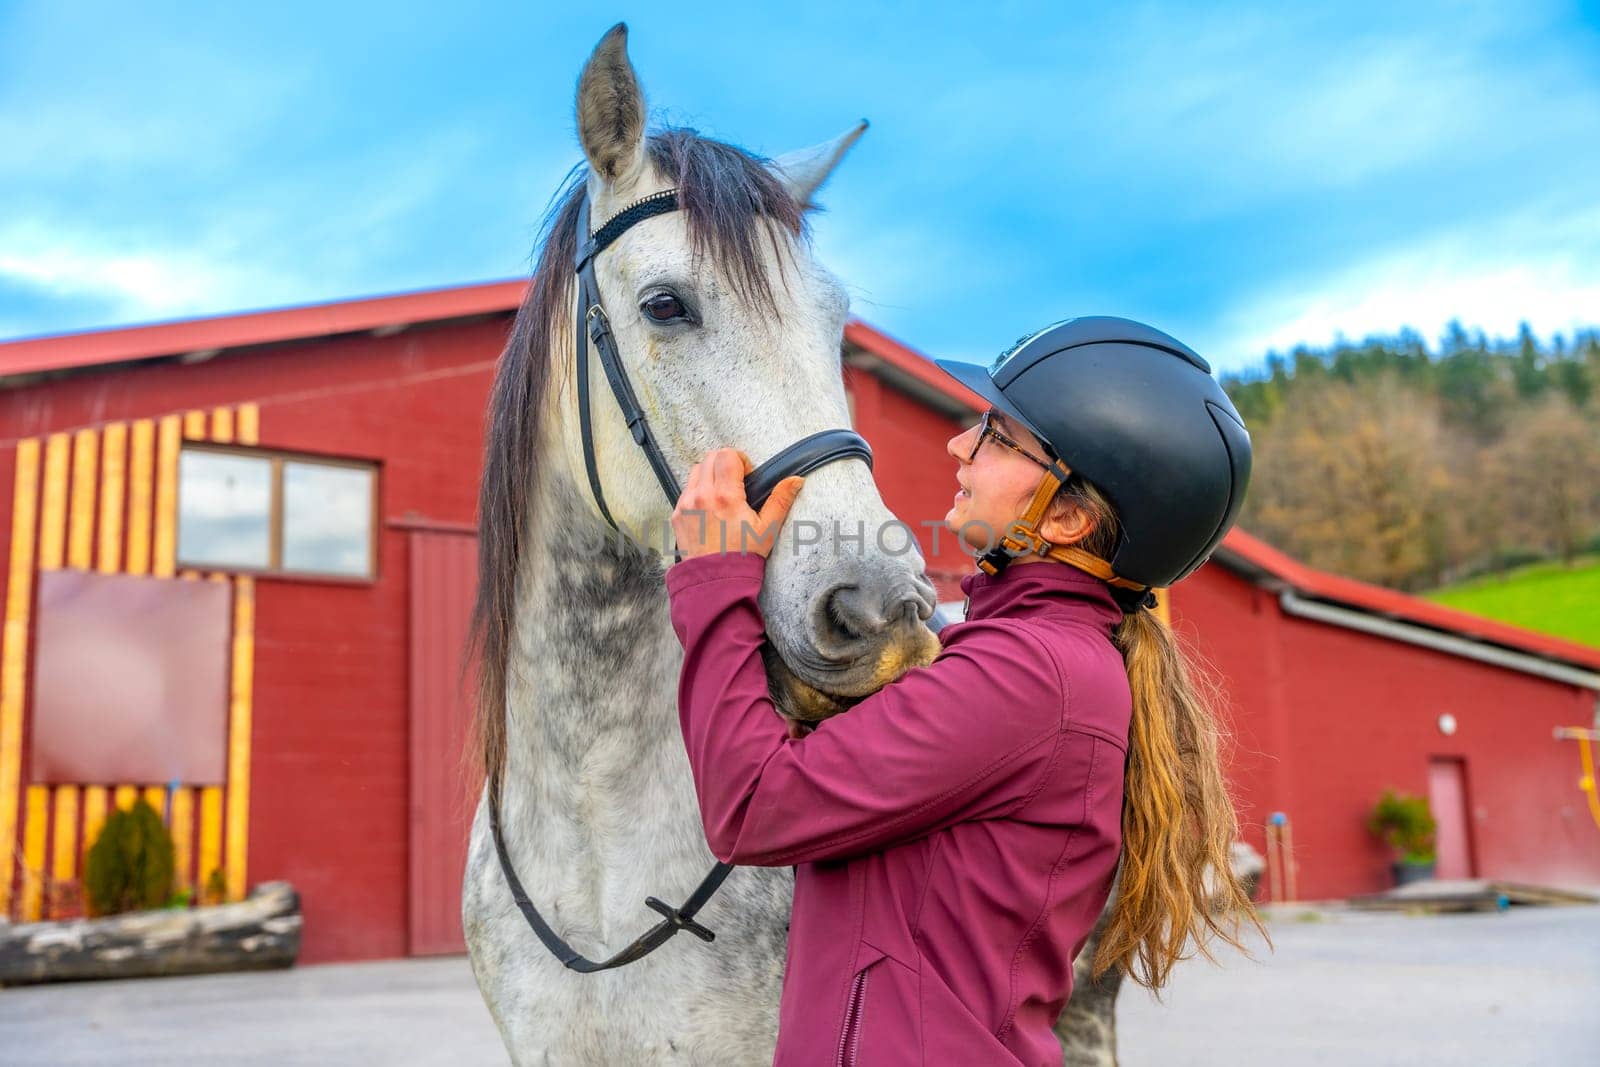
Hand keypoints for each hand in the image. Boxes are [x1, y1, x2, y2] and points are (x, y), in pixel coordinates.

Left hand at [671, 448, 804, 559]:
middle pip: (710, 458)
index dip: (741, 460)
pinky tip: (710, 509)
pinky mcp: (676, 515)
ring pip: (695, 471)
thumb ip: (781, 500)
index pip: (727, 455)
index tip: (747, 476)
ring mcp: (685, 505)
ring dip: (710, 475)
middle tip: (737, 482)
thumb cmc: (744, 555)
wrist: (716, 581)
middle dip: (725, 463)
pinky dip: (698, 491)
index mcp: (725, 496)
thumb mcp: (767, 528)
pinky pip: (686, 491)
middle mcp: (701, 496)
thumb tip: (796, 479)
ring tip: (722, 494)